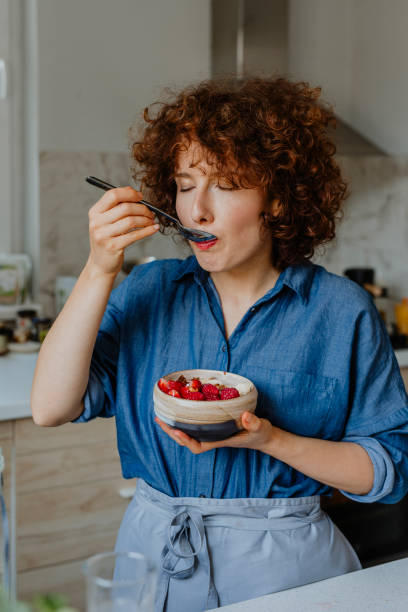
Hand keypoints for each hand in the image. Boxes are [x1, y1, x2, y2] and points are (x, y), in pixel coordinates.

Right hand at [87, 186, 158, 276]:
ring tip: (151, 221)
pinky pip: (134, 235)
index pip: (112, 195)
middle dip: (142, 208)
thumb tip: (134, 192)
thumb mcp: (105, 222)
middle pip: (125, 207)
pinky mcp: (113, 247)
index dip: (129, 193)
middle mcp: (97, 223)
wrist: (100, 264)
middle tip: (150, 213)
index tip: (140, 196)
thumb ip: (116, 207)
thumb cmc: (107, 240)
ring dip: (146, 219)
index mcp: (95, 212)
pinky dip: (147, 230)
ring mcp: (104, 235)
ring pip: (131, 221)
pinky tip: (154, 229)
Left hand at [154, 411, 273, 454]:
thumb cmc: (261, 434)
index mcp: (220, 440)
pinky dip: (185, 419)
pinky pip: (195, 425)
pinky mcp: (214, 426)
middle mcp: (213, 438)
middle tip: (158, 419)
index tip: (176, 429)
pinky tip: (180, 409)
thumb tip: (245, 416)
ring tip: (162, 415)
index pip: (198, 446)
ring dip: (175, 425)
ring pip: (188, 433)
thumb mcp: (259, 427)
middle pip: (187, 440)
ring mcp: (212, 433)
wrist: (263, 436)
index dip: (185, 439)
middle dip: (172, 432)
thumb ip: (253, 422)